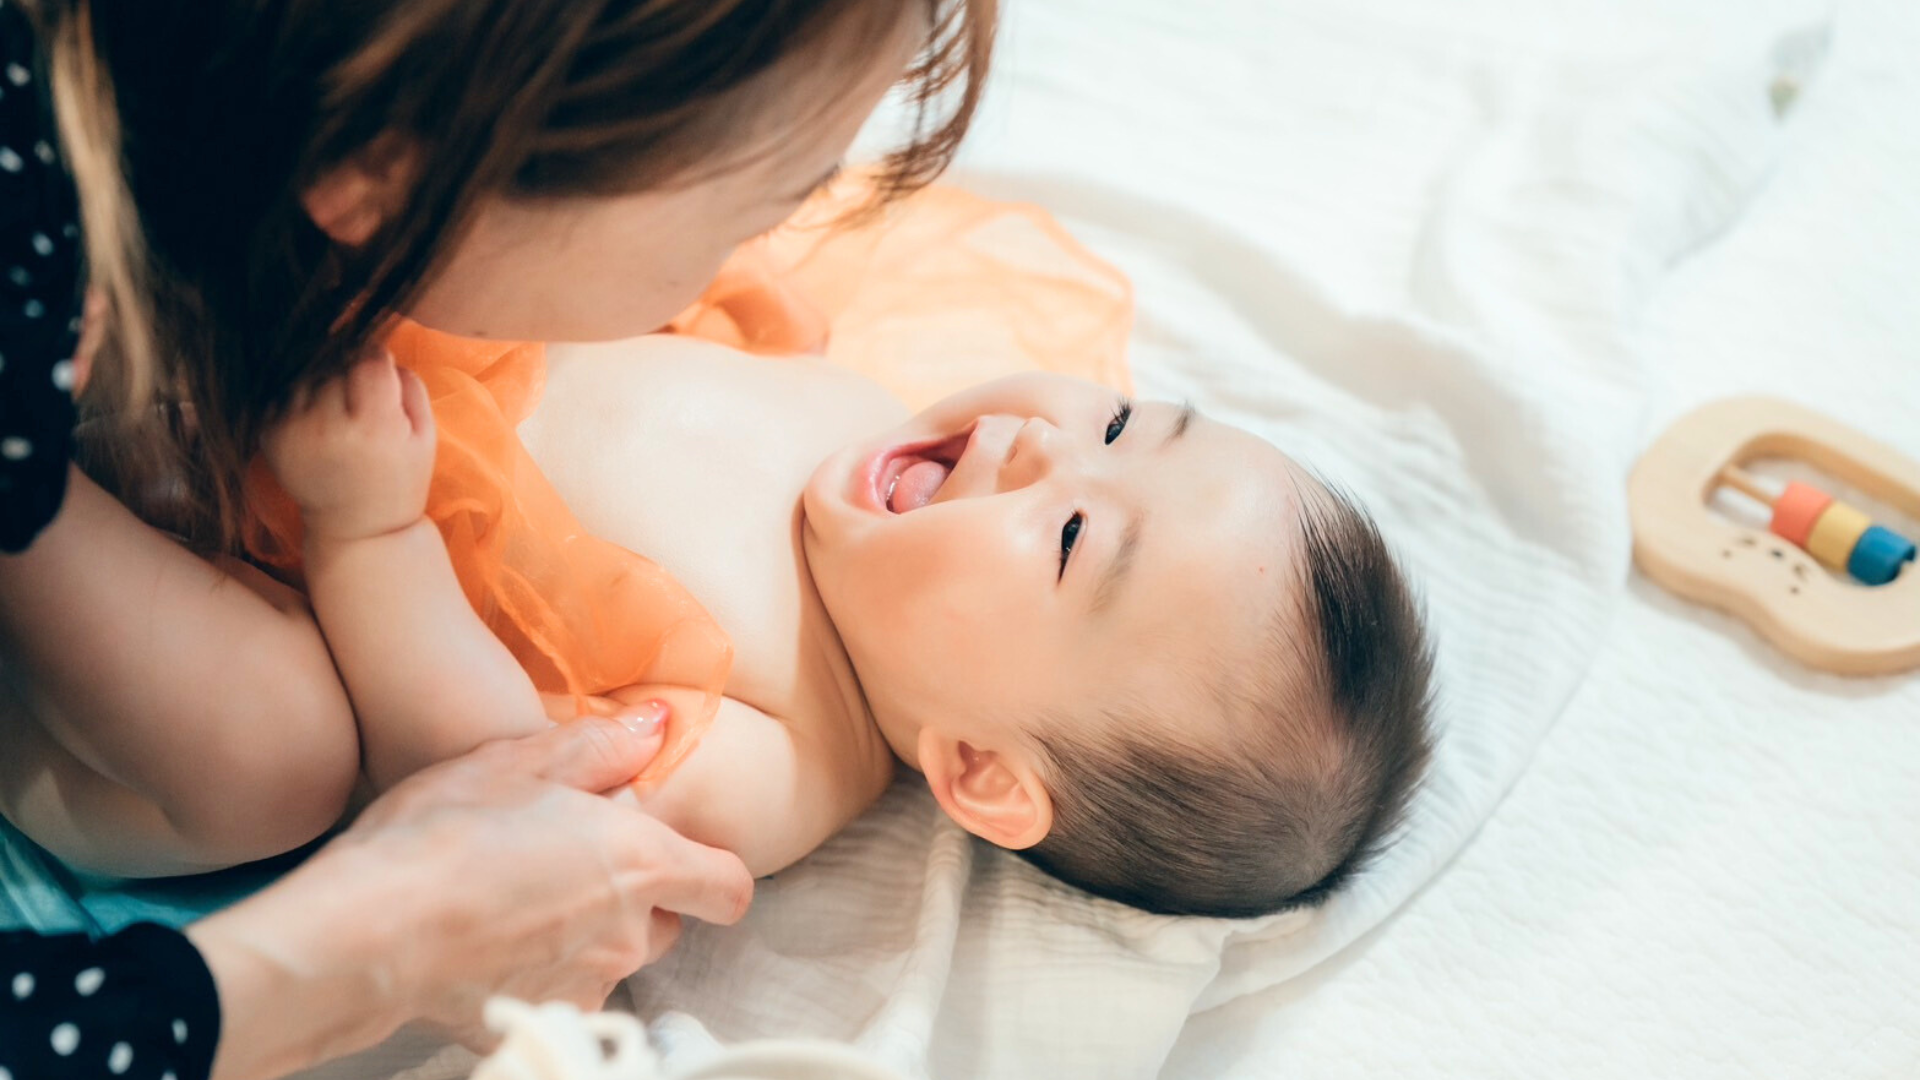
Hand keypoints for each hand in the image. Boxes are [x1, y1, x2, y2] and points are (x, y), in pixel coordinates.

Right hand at [187, 713, 753, 1078]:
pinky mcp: (539, 1020)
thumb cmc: (441, 834)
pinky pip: (561, 996)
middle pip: (663, 922)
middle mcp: (627, 934)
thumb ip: (602, 747)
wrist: (366, 933)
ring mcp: (585, 987)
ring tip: (516, 898)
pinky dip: (538, 974)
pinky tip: (488, 943)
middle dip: (631, 896)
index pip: (727, 887)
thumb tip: (657, 726)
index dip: (710, 872)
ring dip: (584, 935)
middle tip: (566, 861)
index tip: (679, 855)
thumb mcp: (519, 762)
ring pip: (612, 960)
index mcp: (641, 862)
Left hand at [263, 349, 434, 542]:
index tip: (381, 378)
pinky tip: (316, 427)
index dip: (378, 363)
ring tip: (338, 417)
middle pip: (337, 366)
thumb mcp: (425, 435)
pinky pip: (285, 395)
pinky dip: (300, 402)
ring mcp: (293, 432)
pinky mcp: (269, 437)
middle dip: (350, 375)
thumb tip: (377, 348)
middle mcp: (328, 427)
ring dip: (323, 386)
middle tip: (360, 407)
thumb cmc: (399, 480)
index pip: (369, 359)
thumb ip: (408, 384)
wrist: (358, 529)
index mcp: (375, 427)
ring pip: (308, 376)